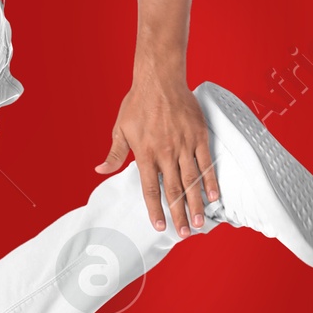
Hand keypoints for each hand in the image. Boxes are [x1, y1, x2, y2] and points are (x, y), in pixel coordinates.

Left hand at [95, 66, 218, 237]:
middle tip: (184, 234)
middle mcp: (165, 152)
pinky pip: (205, 162)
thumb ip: (114, 153)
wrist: (159, 79)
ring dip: (196, 203)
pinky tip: (213, 196)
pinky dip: (210, 180)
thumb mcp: (120, 128)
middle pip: (173, 190)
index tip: (160, 226)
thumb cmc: (138, 102)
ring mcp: (184, 145)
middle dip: (179, 214)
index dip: (155, 209)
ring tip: (199, 223)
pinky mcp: (198, 136)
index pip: (150, 188)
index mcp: (145, 153)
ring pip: (192, 180)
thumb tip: (100, 170)